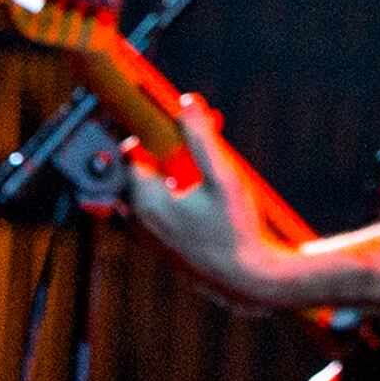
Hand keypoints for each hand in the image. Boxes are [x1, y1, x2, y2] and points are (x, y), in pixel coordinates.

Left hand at [119, 94, 292, 309]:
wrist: (249, 278)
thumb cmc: (237, 229)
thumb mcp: (224, 176)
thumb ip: (202, 137)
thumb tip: (187, 102)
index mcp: (148, 201)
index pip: (130, 154)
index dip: (149, 131)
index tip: (168, 118)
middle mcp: (142, 221)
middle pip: (140, 171)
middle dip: (166, 148)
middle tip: (200, 133)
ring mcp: (152, 237)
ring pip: (150, 192)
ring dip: (172, 170)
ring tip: (207, 162)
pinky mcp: (166, 246)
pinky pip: (160, 211)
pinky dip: (176, 194)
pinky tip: (206, 191)